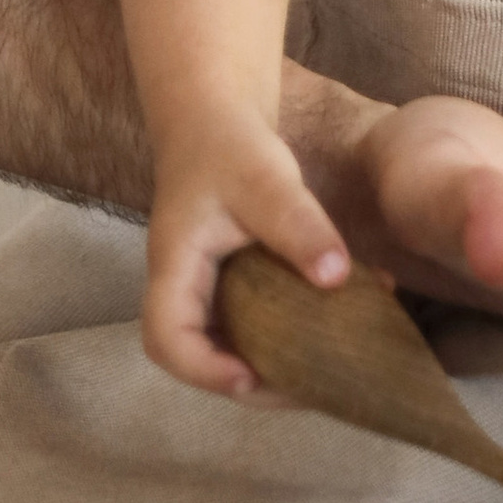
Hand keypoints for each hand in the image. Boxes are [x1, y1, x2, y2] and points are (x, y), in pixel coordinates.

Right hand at [143, 105, 349, 396]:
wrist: (214, 114)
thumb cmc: (229, 142)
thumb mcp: (266, 178)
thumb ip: (298, 225)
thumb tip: (336, 279)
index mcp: (175, 264)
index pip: (166, 338)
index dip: (203, 370)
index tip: (251, 378)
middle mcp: (183, 284)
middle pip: (195, 354)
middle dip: (247, 382)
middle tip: (304, 387)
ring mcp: (204, 285)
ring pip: (224, 343)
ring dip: (269, 363)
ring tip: (323, 368)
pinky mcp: (230, 280)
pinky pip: (250, 320)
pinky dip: (286, 332)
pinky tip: (335, 321)